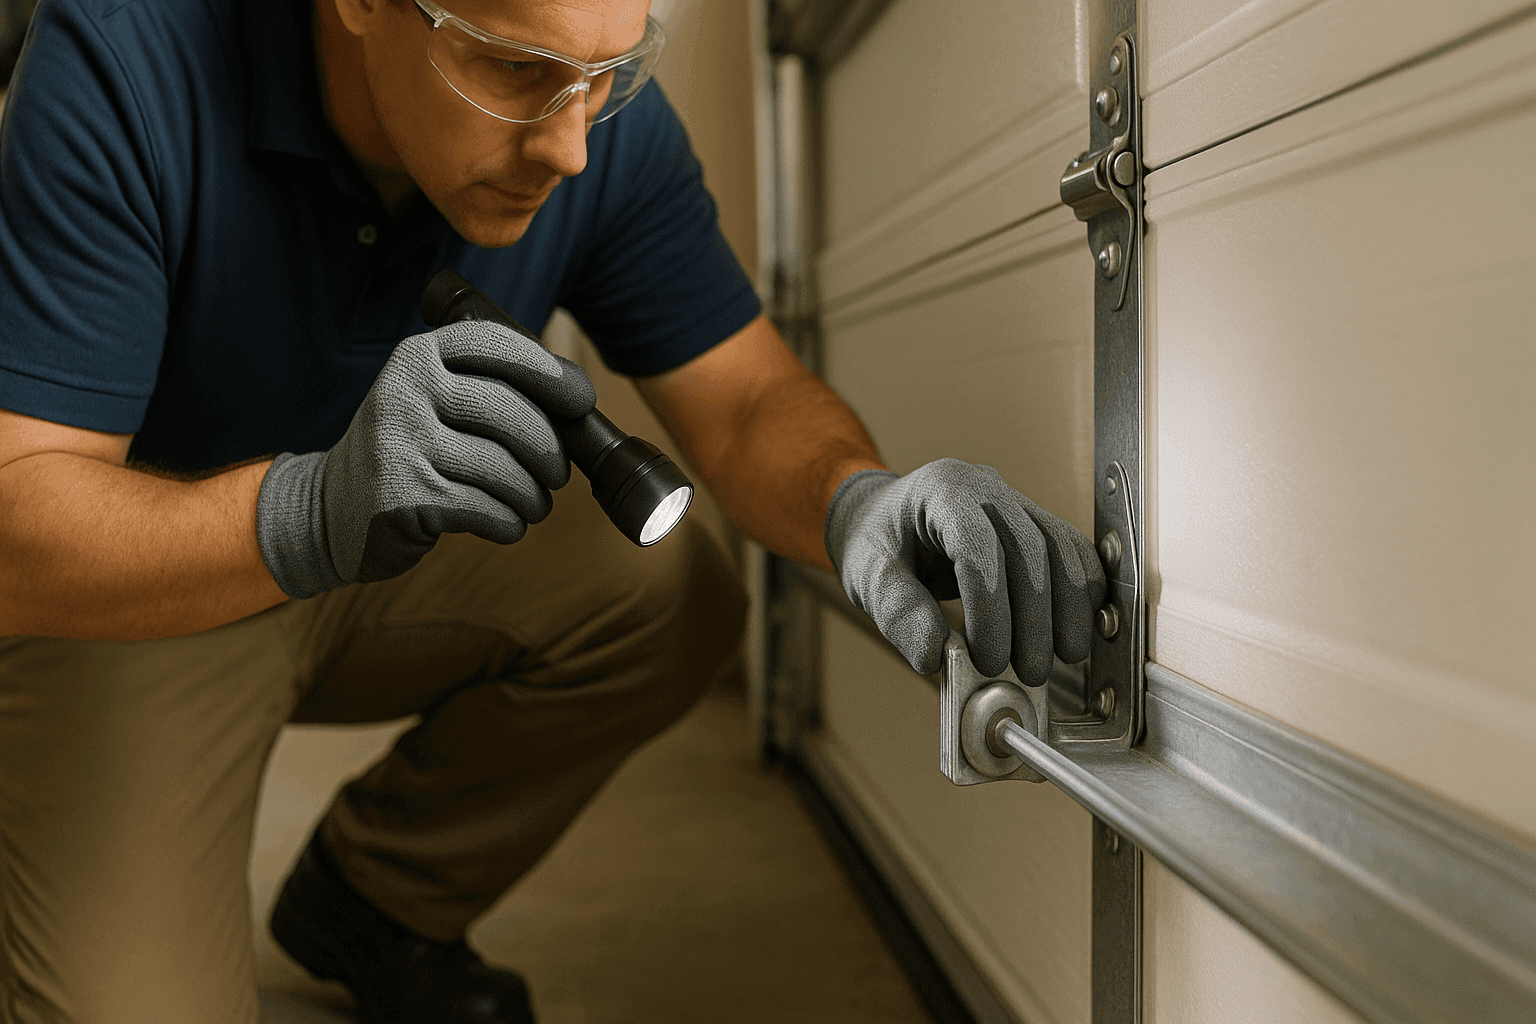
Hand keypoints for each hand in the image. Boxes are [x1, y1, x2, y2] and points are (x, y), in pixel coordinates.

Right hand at [256, 320, 596, 597]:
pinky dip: (509, 523)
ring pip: (505, 469)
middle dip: (550, 450)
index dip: (548, 371)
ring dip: (533, 496)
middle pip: (511, 413)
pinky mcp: (402, 498)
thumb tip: (578, 396)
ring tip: (533, 504)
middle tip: (557, 473)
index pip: (496, 345)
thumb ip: (490, 389)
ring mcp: (399, 444)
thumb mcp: (433, 402)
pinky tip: (505, 523)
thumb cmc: (409, 452)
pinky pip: (488, 510)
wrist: (330, 510)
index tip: (582, 400)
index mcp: (417, 356)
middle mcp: (404, 391)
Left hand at [824, 459, 1105, 681]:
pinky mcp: (1034, 521)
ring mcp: (1015, 501)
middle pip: (1029, 548)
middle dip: (1034, 618)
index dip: (990, 607)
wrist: (883, 515)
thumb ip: (898, 612)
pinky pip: (1072, 550)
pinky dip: (1081, 590)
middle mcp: (984, 487)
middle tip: (1027, 670)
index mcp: (940, 491)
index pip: (977, 546)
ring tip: (1061, 657)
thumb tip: (935, 657)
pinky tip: (1075, 627)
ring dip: (1068, 608)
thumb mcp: (866, 575)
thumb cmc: (874, 540)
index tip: (988, 656)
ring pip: (1061, 548)